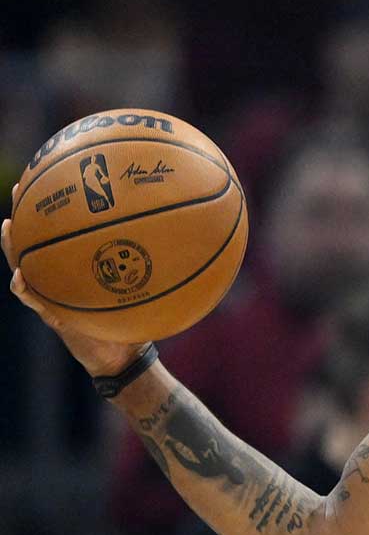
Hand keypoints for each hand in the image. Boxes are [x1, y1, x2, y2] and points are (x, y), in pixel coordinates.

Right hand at [5, 184, 146, 376]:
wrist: (123, 358)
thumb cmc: (134, 321)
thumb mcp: (145, 291)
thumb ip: (155, 271)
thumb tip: (185, 242)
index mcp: (78, 270)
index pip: (63, 233)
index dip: (56, 208)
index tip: (51, 176)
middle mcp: (60, 279)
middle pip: (36, 242)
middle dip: (26, 215)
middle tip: (19, 189)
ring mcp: (52, 296)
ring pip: (23, 267)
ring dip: (13, 247)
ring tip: (8, 227)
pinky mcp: (52, 317)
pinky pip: (32, 300)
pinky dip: (23, 288)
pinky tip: (19, 277)